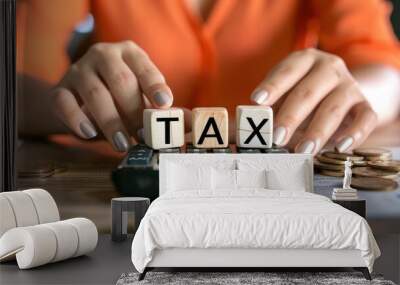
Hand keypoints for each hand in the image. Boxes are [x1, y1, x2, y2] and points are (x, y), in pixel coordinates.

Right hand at [50, 41, 172, 151]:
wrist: (80, 97)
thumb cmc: (120, 97)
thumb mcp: (141, 97)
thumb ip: (158, 108)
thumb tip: (182, 122)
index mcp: (129, 53)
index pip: (144, 67)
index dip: (155, 86)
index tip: (164, 105)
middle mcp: (103, 55)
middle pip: (120, 80)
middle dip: (133, 111)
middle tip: (143, 135)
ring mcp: (79, 69)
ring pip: (95, 93)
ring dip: (111, 122)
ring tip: (122, 144)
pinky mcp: (59, 88)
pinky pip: (64, 102)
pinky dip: (77, 119)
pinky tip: (89, 133)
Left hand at [251, 48, 377, 153]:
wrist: (339, 88)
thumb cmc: (300, 91)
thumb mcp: (283, 92)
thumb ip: (266, 106)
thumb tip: (242, 126)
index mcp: (305, 59)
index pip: (287, 71)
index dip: (273, 86)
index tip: (257, 101)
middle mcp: (330, 68)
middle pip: (309, 91)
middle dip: (291, 116)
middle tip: (277, 137)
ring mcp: (349, 85)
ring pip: (334, 108)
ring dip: (317, 131)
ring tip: (302, 149)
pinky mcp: (364, 104)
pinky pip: (366, 118)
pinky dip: (355, 133)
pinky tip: (340, 147)